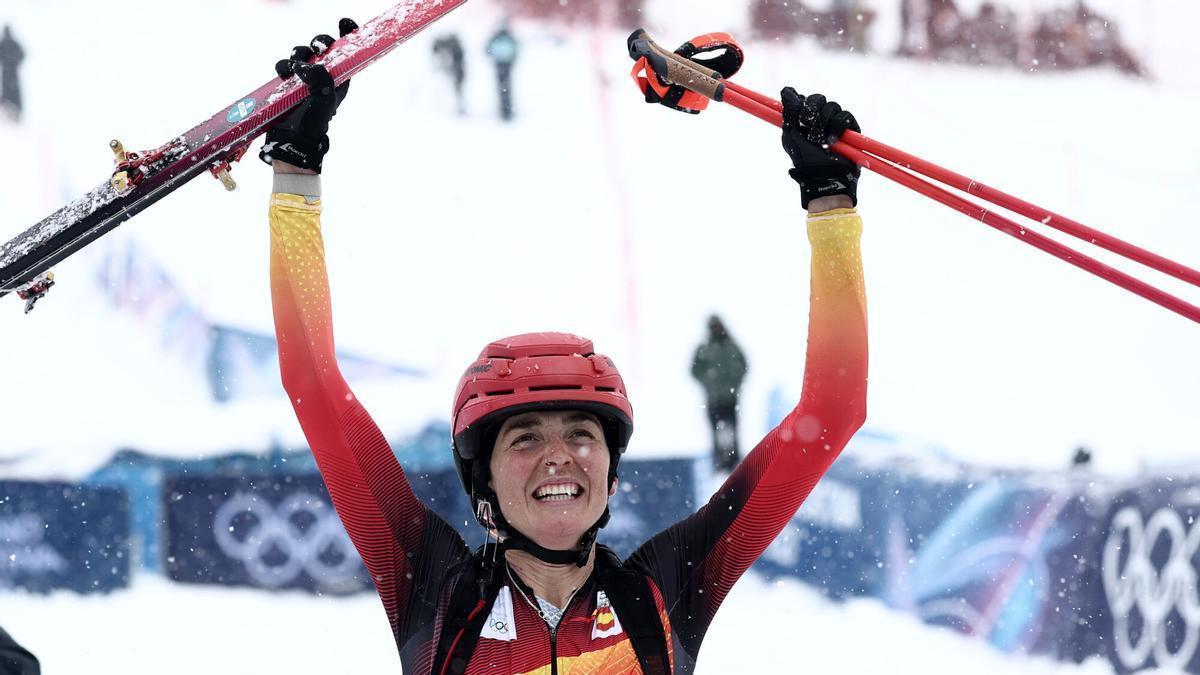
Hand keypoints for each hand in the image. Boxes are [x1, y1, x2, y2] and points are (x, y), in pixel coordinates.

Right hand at [259, 18, 357, 173]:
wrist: (292, 141)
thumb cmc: (313, 125)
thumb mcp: (324, 101)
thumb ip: (321, 80)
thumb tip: (307, 66)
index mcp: (339, 79)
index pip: (346, 52)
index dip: (348, 34)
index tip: (345, 23)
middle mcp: (323, 76)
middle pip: (323, 46)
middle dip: (319, 41)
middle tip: (317, 48)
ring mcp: (305, 79)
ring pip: (302, 53)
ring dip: (298, 55)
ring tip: (296, 70)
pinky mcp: (288, 83)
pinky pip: (285, 65)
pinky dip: (283, 66)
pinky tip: (284, 76)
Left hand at [780, 88, 860, 209]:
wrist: (823, 178)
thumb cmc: (806, 161)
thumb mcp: (791, 136)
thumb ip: (789, 113)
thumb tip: (786, 89)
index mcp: (803, 120)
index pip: (803, 99)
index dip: (800, 105)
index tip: (798, 120)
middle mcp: (819, 119)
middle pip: (817, 99)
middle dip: (811, 114)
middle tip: (808, 131)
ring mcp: (835, 122)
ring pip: (831, 106)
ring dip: (822, 125)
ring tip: (820, 143)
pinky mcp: (851, 128)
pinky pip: (845, 116)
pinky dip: (837, 128)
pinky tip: (832, 142)